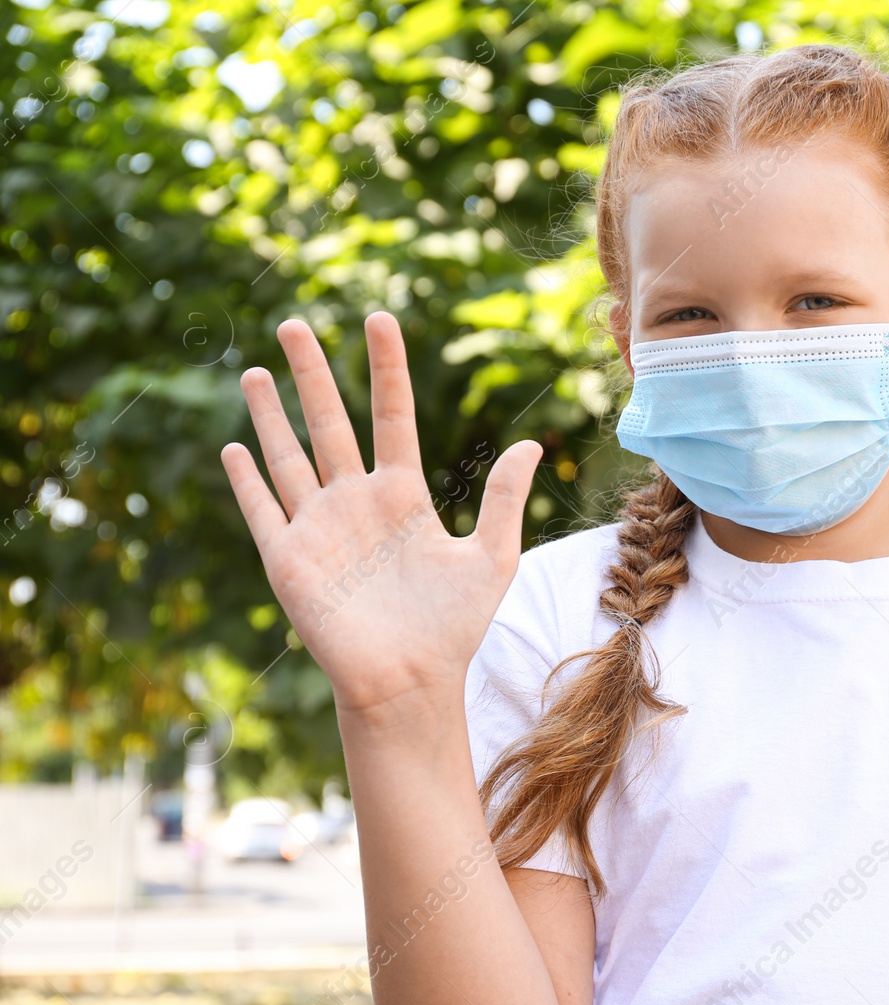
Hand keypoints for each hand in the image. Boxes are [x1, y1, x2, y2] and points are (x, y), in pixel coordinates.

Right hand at [220, 311, 542, 722]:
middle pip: (329, 423)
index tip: (380, 319)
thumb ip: (505, 499)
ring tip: (256, 369)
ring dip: (271, 414)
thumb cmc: (455, 627)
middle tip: (295, 322)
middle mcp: (356, 502)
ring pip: (289, 456)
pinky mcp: (289, 559)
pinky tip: (235, 445)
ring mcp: (319, 528)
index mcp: (403, 495)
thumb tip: (532, 444)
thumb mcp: (492, 557)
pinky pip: (263, 509)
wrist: (411, 681)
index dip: (387, 368)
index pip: (391, 415)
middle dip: (312, 373)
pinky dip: (248, 479)